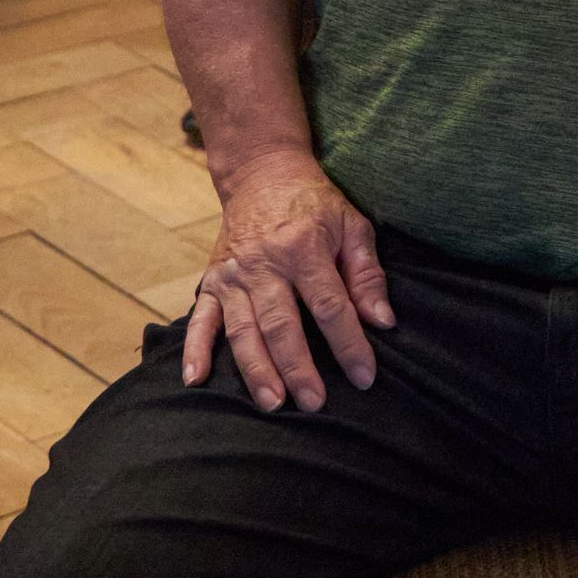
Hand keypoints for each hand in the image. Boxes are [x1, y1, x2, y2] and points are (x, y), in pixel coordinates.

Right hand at [178, 147, 395, 410]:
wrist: (262, 174)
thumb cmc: (316, 205)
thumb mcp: (353, 226)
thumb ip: (367, 275)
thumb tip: (383, 321)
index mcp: (304, 247)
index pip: (330, 306)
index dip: (349, 344)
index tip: (365, 377)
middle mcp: (265, 263)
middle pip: (282, 324)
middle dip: (299, 367)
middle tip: (314, 404)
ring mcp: (234, 274)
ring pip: (243, 329)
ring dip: (257, 369)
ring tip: (273, 403)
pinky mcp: (212, 281)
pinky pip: (201, 320)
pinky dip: (194, 350)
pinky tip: (195, 380)